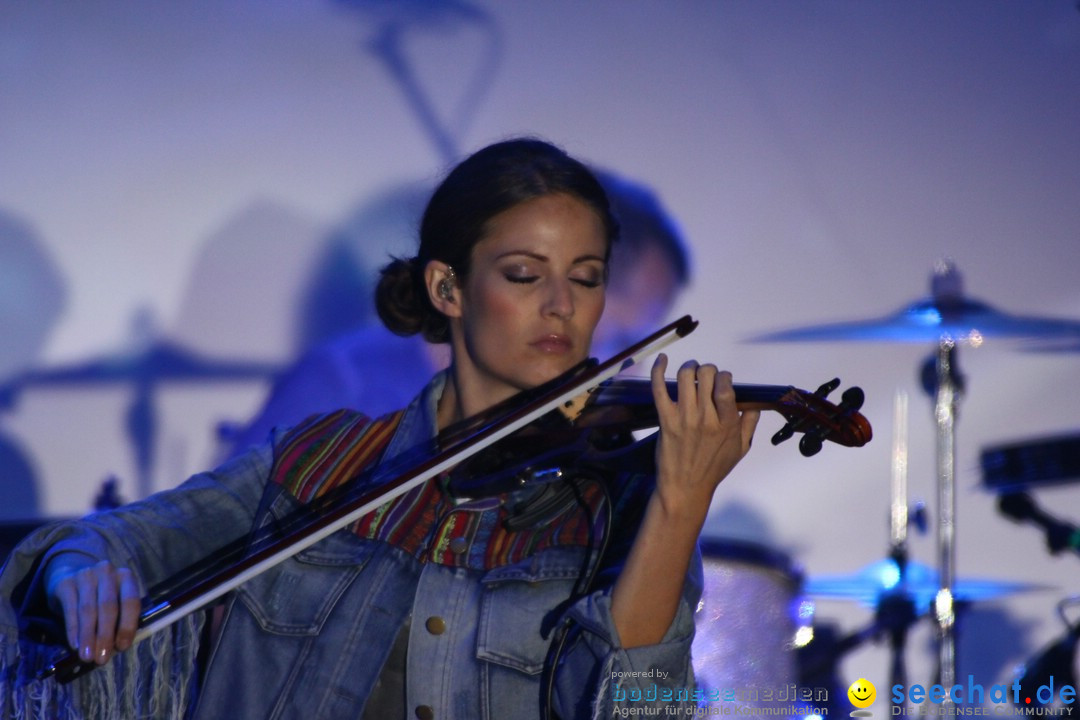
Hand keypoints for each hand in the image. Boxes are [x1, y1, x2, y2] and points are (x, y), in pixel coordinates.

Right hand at [47, 557, 140, 663]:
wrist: (70, 574)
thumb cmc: (99, 594)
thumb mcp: (114, 600)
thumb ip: (119, 618)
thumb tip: (116, 648)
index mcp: (126, 577)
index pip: (131, 601)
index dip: (127, 625)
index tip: (122, 647)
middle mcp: (107, 572)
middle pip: (108, 607)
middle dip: (105, 635)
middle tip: (102, 659)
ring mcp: (85, 575)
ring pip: (88, 610)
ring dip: (88, 636)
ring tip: (87, 657)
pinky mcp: (66, 583)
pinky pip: (70, 610)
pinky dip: (73, 630)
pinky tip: (75, 645)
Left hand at [649, 354, 758, 518]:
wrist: (685, 488)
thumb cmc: (714, 468)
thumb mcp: (741, 449)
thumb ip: (750, 424)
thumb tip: (754, 404)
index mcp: (727, 424)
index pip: (726, 386)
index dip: (723, 376)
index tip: (721, 380)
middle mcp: (706, 418)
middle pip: (707, 375)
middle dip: (707, 370)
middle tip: (705, 377)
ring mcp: (684, 418)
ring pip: (686, 376)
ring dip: (689, 367)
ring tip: (691, 371)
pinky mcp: (665, 420)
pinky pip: (659, 388)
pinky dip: (658, 370)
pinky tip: (662, 359)